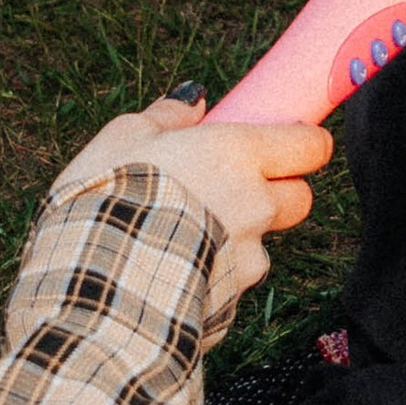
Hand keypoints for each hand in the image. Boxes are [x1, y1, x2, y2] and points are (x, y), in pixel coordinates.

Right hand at [46, 93, 328, 309]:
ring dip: (236, 242)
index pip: (310, 146)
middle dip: (277, 193)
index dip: (303, 144)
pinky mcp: (232, 304)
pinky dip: (211, 279)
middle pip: (299, 198)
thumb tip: (193, 100)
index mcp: (237, 156)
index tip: (287, 144)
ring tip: (177, 241)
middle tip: (231, 190)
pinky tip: (167, 276)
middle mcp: (257, 207)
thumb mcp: (122, 138)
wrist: (95, 285)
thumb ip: (167, 116)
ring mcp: (248, 260)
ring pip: (260, 247)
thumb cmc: (106, 201)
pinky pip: (231, 286)